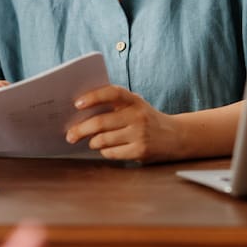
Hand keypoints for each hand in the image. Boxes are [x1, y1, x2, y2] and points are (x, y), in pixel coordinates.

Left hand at [65, 85, 185, 162]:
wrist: (176, 136)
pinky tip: (106, 149)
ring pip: (103, 140)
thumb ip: (115, 106)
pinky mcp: (141, 151)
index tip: (77, 104)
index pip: (112, 93)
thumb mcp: (136, 106)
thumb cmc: (146, 119)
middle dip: (81, 129)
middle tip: (70, 135)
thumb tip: (81, 114)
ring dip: (92, 142)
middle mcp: (138, 115)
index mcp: (135, 100)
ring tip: (91, 141)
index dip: (93, 97)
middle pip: (101, 122)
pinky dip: (104, 151)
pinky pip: (112, 153)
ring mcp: (140, 134)